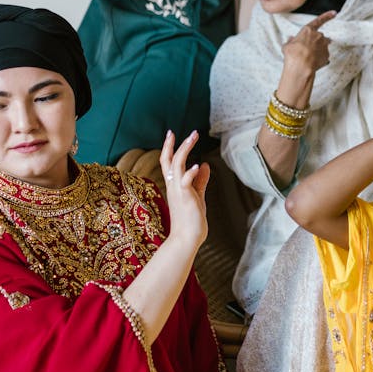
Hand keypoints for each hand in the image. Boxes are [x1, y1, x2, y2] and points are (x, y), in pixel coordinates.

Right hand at [159, 129, 211, 253]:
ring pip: (176, 165)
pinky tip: (197, 165)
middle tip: (185, 131)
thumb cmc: (191, 221)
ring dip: (185, 149)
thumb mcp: (197, 196)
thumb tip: (203, 165)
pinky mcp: (185, 198)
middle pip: (169, 160)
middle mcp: (173, 186)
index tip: (172, 134)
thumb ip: (200, 181)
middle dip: (174, 144)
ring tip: (193, 136)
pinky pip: (185, 182)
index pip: (169, 162)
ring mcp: (178, 191)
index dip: (170, 148)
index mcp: (174, 185)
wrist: (187, 240)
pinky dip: (190, 173)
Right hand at [282, 11, 335, 74]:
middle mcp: (318, 36)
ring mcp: (324, 45)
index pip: (319, 20)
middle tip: (306, 50)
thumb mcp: (287, 46)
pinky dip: (320, 58)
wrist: (300, 67)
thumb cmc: (293, 55)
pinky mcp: (327, 55)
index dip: (327, 16)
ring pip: (323, 46)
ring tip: (309, 57)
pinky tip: (312, 63)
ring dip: (318, 49)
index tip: (334, 13)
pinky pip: (324, 56)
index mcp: (308, 30)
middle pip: (319, 37)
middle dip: (315, 42)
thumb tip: (291, 39)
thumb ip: (291, 41)